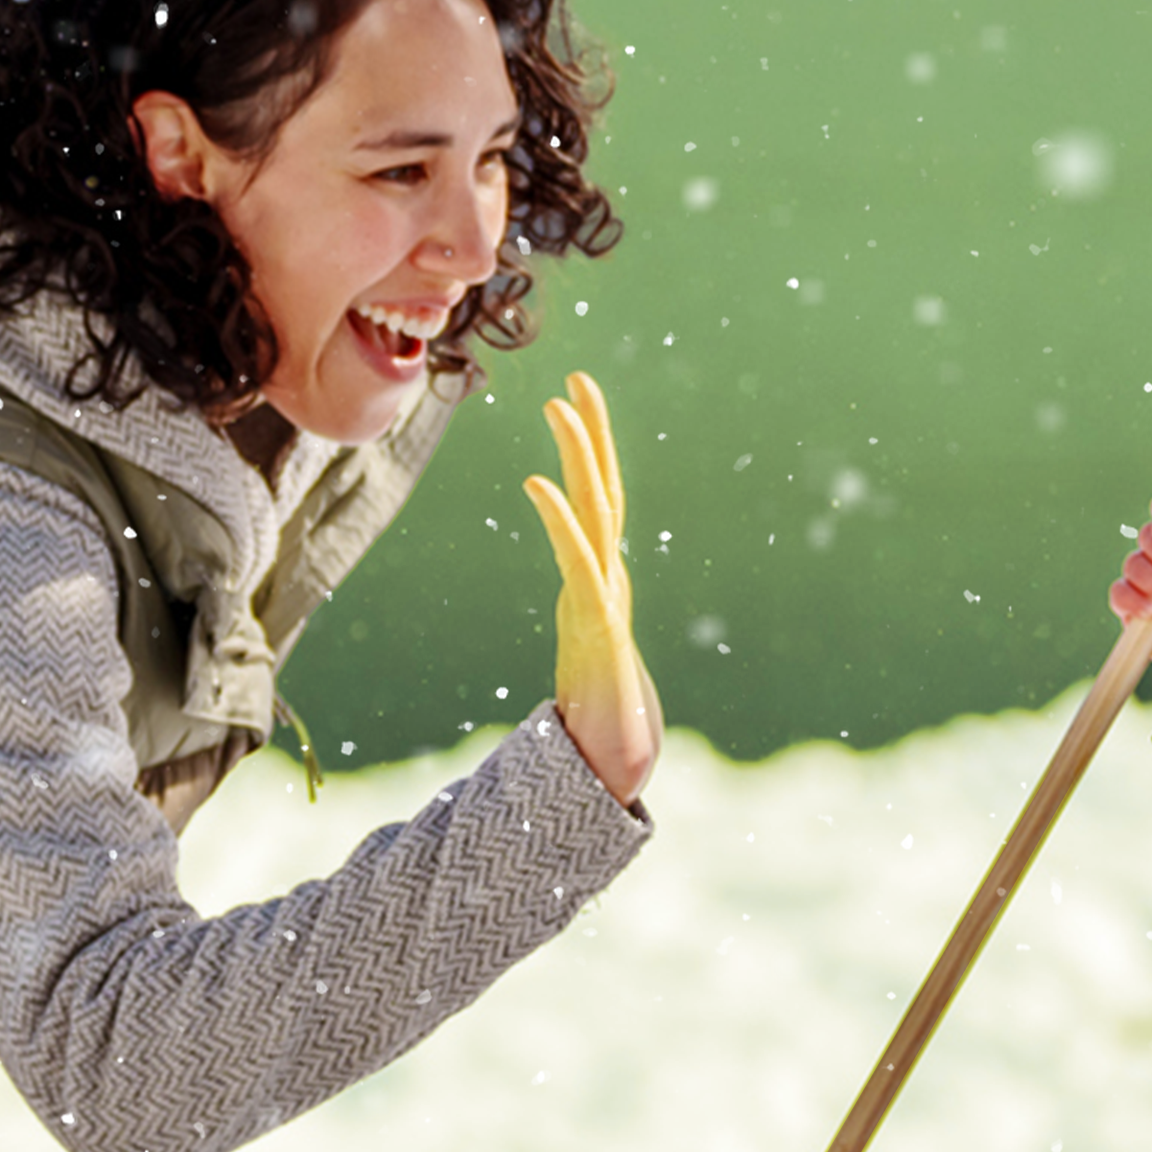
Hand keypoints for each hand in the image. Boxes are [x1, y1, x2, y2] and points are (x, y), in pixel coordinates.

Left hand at [525, 375, 664, 806]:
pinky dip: (560, 520)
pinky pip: (578, 562)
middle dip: (592, 434)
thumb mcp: (584, 665)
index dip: (590, 455)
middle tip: (576, 378)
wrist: (613, 773)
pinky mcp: (599, 630)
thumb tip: (580, 616)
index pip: (598, 507)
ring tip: (561, 404)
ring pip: (597, 513)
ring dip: (580, 455)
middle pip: (604, 493)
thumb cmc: (600, 727)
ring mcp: (607, 604)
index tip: (574, 405)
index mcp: (600, 588)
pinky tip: (538, 484)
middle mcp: (608, 585)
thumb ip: (582, 632)